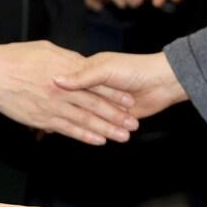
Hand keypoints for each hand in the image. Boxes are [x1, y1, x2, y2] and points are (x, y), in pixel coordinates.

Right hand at [0, 41, 138, 144]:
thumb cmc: (16, 56)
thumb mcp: (46, 49)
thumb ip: (67, 60)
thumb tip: (82, 65)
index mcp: (66, 69)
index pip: (97, 83)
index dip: (115, 94)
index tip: (130, 102)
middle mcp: (63, 87)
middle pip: (96, 103)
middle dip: (116, 115)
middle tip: (132, 125)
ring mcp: (53, 103)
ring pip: (86, 118)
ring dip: (106, 129)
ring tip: (122, 136)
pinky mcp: (42, 117)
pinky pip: (68, 128)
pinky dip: (84, 135)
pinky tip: (98, 140)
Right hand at [53, 51, 185, 120]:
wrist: (162, 81)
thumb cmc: (134, 68)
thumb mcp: (104, 69)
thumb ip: (82, 76)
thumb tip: (57, 81)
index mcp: (89, 69)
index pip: (68, 84)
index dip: (58, 92)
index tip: (44, 101)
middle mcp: (94, 86)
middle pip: (76, 103)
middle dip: (66, 112)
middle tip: (52, 121)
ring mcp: (103, 102)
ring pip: (87, 116)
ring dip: (80, 125)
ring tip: (64, 132)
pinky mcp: (113, 116)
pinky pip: (98, 126)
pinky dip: (90, 133)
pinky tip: (80, 137)